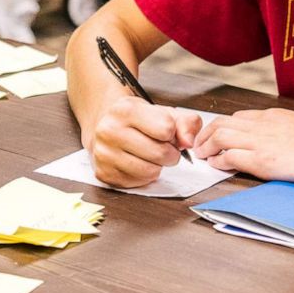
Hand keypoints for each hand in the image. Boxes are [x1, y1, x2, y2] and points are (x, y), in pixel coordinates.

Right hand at [86, 95, 203, 187]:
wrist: (106, 126)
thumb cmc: (138, 120)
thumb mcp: (163, 112)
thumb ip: (186, 122)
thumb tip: (189, 143)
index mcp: (125, 110)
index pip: (166, 128)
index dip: (172, 133)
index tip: (165, 132)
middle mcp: (110, 131)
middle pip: (160, 153)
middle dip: (170, 153)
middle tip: (163, 147)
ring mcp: (104, 154)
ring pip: (150, 171)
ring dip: (158, 166)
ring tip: (150, 155)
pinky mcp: (105, 173)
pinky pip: (139, 182)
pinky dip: (145, 176)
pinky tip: (138, 163)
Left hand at [193, 108, 293, 184]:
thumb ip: (285, 131)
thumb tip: (281, 141)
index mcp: (273, 116)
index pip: (238, 116)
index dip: (222, 126)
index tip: (215, 135)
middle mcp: (263, 125)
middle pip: (222, 122)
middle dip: (206, 134)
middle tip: (199, 145)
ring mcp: (261, 142)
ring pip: (220, 136)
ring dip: (206, 146)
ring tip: (202, 155)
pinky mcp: (263, 161)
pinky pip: (230, 157)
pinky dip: (218, 161)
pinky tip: (216, 166)